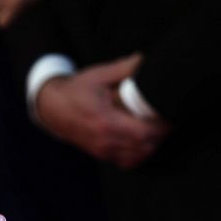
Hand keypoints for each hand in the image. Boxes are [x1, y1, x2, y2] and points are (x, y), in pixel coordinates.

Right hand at [35, 55, 169, 168]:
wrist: (52, 109)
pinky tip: (142, 140)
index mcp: (106, 121)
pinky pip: (127, 161)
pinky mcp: (102, 154)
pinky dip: (139, 153)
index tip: (168, 114)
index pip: (143, 133)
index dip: (161, 127)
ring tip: (155, 129)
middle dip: (160, 136)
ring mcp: (103, 150)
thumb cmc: (76, 91)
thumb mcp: (99, 75)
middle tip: (166, 120)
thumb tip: (146, 59)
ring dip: (151, 145)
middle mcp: (105, 140)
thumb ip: (125, 69)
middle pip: (144, 148)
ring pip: (138, 157)